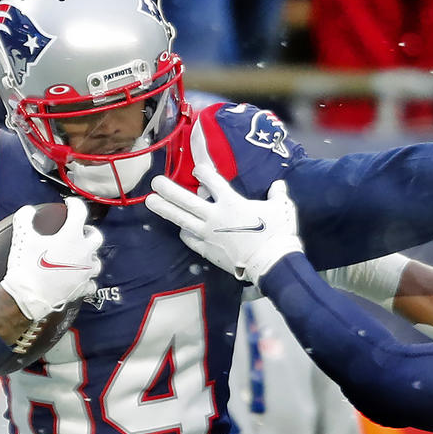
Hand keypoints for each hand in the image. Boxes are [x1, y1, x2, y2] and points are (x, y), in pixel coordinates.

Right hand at [0, 196, 102, 320]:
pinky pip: (91, 282)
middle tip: (79, 230)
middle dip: (88, 231)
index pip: (80, 212)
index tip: (70, 205)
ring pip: (97, 260)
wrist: (28, 298)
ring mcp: (86, 272)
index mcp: (72, 237)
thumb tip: (27, 211)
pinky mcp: (83, 288)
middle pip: (96, 237)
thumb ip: (24, 218)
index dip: (75, 204)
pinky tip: (79, 277)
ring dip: (90, 255)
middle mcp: (84, 253)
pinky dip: (86, 278)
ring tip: (79, 254)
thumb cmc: (26, 268)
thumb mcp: (22, 237)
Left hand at [146, 165, 302, 282]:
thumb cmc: (278, 234)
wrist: (272, 264)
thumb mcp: (282, 208)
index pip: (212, 180)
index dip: (203, 171)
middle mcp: (215, 216)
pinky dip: (185, 233)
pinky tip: (181, 230)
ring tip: (150, 201)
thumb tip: (278, 186)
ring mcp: (209, 235)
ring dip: (165, 209)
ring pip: (181, 219)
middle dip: (169, 189)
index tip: (198, 169)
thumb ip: (277, 194)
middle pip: (186, 200)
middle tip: (155, 181)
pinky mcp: (208, 251)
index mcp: (232, 202)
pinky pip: (190, 239)